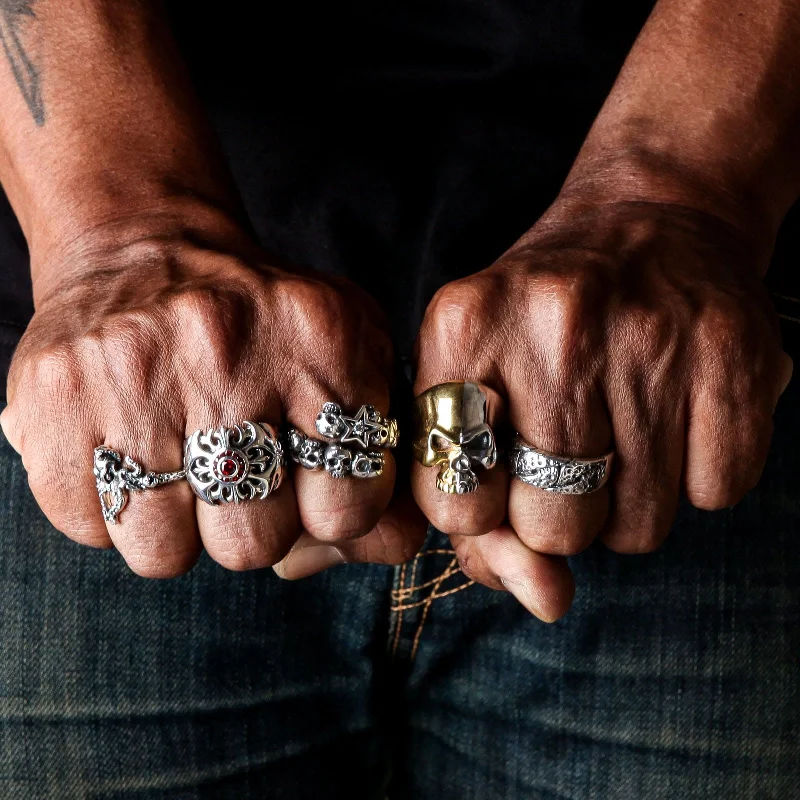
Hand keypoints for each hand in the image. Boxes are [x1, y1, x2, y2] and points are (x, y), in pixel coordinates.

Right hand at [2, 211, 424, 576]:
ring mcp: (132, 373)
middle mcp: (227, 352)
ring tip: (179, 467)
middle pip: (251, 544)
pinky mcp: (53, 396)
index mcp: (323, 341)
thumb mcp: (350, 359)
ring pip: (163, 553)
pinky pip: (88, 526)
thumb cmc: (265, 323)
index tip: (310, 484)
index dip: (329, 514)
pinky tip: (127, 454)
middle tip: (239, 476)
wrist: (146, 248)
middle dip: (251, 527)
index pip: (346, 507)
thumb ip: (386, 457)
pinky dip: (111, 512)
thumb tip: (398, 547)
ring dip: (177, 528)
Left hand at [412, 195, 791, 620]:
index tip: (498, 481)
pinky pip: (715, 495)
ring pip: (638, 530)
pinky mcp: (735, 354)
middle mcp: (552, 326)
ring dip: (629, 504)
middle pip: (552, 528)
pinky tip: (679, 415)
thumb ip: (472, 501)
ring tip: (624, 430)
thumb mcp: (475, 381)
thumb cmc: (543, 321)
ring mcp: (649, 337)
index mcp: (462, 326)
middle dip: (559, 516)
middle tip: (571, 455)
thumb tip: (540, 597)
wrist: (651, 217)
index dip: (479, 514)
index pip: (452, 502)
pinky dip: (698, 475)